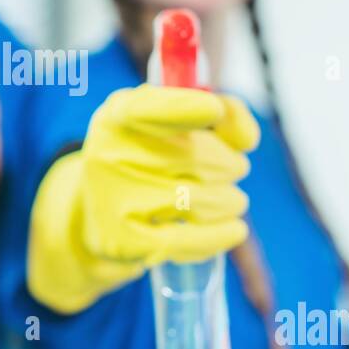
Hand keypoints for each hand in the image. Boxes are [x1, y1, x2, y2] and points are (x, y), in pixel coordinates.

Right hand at [29, 85, 258, 313]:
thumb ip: (222, 115)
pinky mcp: (121, 240)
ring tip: (230, 200)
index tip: (214, 110)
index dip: (183, 107)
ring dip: (229, 201)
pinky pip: (186, 239)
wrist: (100, 212)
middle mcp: (108, 153)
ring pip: (198, 200)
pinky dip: (220, 235)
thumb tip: (247, 140)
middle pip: (193, 156)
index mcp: (119, 115)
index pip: (147, 107)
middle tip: (234, 169)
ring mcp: (112, 199)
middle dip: (229, 164)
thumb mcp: (175, 123)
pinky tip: (234, 230)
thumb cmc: (153, 158)